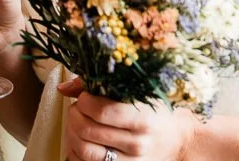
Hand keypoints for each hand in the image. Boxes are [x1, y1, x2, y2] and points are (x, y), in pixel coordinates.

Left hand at [58, 78, 196, 160]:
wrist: (175, 141)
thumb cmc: (153, 112)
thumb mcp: (136, 92)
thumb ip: (100, 85)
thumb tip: (63, 88)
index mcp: (142, 118)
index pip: (101, 111)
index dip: (85, 101)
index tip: (85, 97)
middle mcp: (137, 143)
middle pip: (87, 130)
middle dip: (74, 115)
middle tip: (78, 108)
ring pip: (84, 150)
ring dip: (71, 133)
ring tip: (77, 123)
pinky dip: (74, 152)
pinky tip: (79, 140)